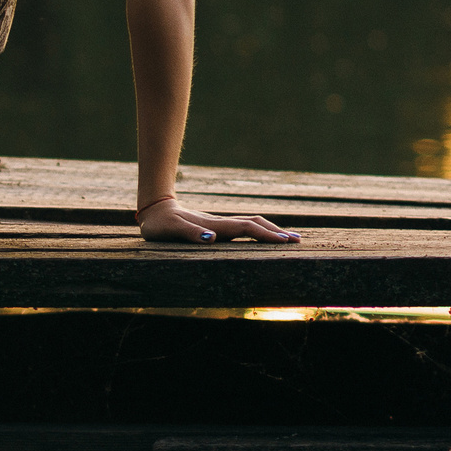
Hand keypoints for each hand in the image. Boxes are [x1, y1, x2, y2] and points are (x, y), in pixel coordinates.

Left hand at [137, 196, 300, 243]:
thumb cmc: (160, 224)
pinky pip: (242, 230)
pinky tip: (263, 238)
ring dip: (269, 231)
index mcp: (214, 226)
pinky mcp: (215, 228)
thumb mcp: (170, 230)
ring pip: (250, 225)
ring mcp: (219, 225)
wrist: (153, 210)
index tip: (284, 241)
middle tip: (298, 240)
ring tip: (288, 238)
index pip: (245, 229)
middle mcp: (220, 224)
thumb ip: (189, 233)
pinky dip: (257, 232)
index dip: (264, 234)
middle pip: (253, 224)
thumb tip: (211, 238)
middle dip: (275, 231)